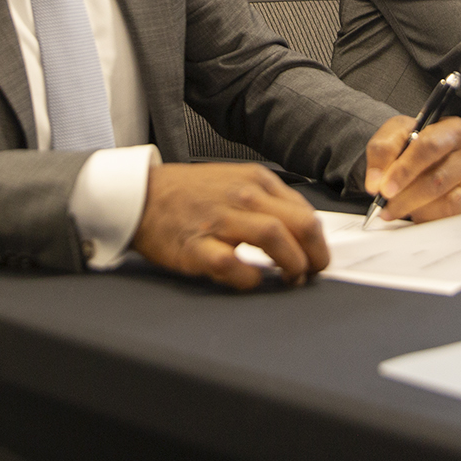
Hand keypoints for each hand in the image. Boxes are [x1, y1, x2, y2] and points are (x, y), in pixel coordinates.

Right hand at [132, 163, 328, 289]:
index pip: (305, 211)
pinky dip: (249, 277)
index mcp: (255, 180)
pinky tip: (252, 280)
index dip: (318, 240)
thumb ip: (267, 200)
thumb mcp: (235, 181)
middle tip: (312, 272)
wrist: (142, 196)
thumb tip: (301, 229)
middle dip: (315, 253)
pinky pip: (232, 264)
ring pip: (273, 236)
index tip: (316, 256)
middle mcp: (242, 196)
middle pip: (299, 223)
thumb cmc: (190, 193)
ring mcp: (219, 220)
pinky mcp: (197, 246)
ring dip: (291, 263)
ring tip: (290, 278)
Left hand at [363, 114, 460, 222]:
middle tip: (386, 203)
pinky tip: (416, 211)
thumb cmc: (413, 145)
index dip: (405, 169)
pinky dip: (429, 215)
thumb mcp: (393, 137)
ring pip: (445, 200)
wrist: (422, 160)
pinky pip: (451, 214)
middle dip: (406, 194)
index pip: (429, 146)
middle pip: (437, 178)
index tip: (384, 188)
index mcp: (453, 129)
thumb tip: (376, 182)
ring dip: (415, 207)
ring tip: (397, 207)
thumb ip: (382, 152)